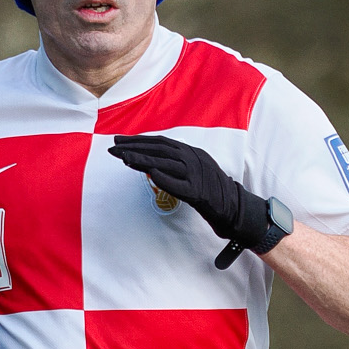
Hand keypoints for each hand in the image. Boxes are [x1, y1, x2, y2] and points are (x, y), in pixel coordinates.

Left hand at [109, 135, 275, 264]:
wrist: (236, 208)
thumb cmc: (212, 193)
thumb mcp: (193, 172)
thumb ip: (175, 165)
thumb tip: (151, 165)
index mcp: (191, 152)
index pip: (160, 142)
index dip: (138, 141)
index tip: (118, 141)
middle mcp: (193, 159)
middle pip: (160, 149)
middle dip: (134, 147)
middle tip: (113, 148)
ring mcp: (197, 175)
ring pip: (166, 163)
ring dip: (143, 160)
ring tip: (123, 158)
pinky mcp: (199, 193)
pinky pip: (180, 185)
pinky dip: (165, 178)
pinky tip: (150, 174)